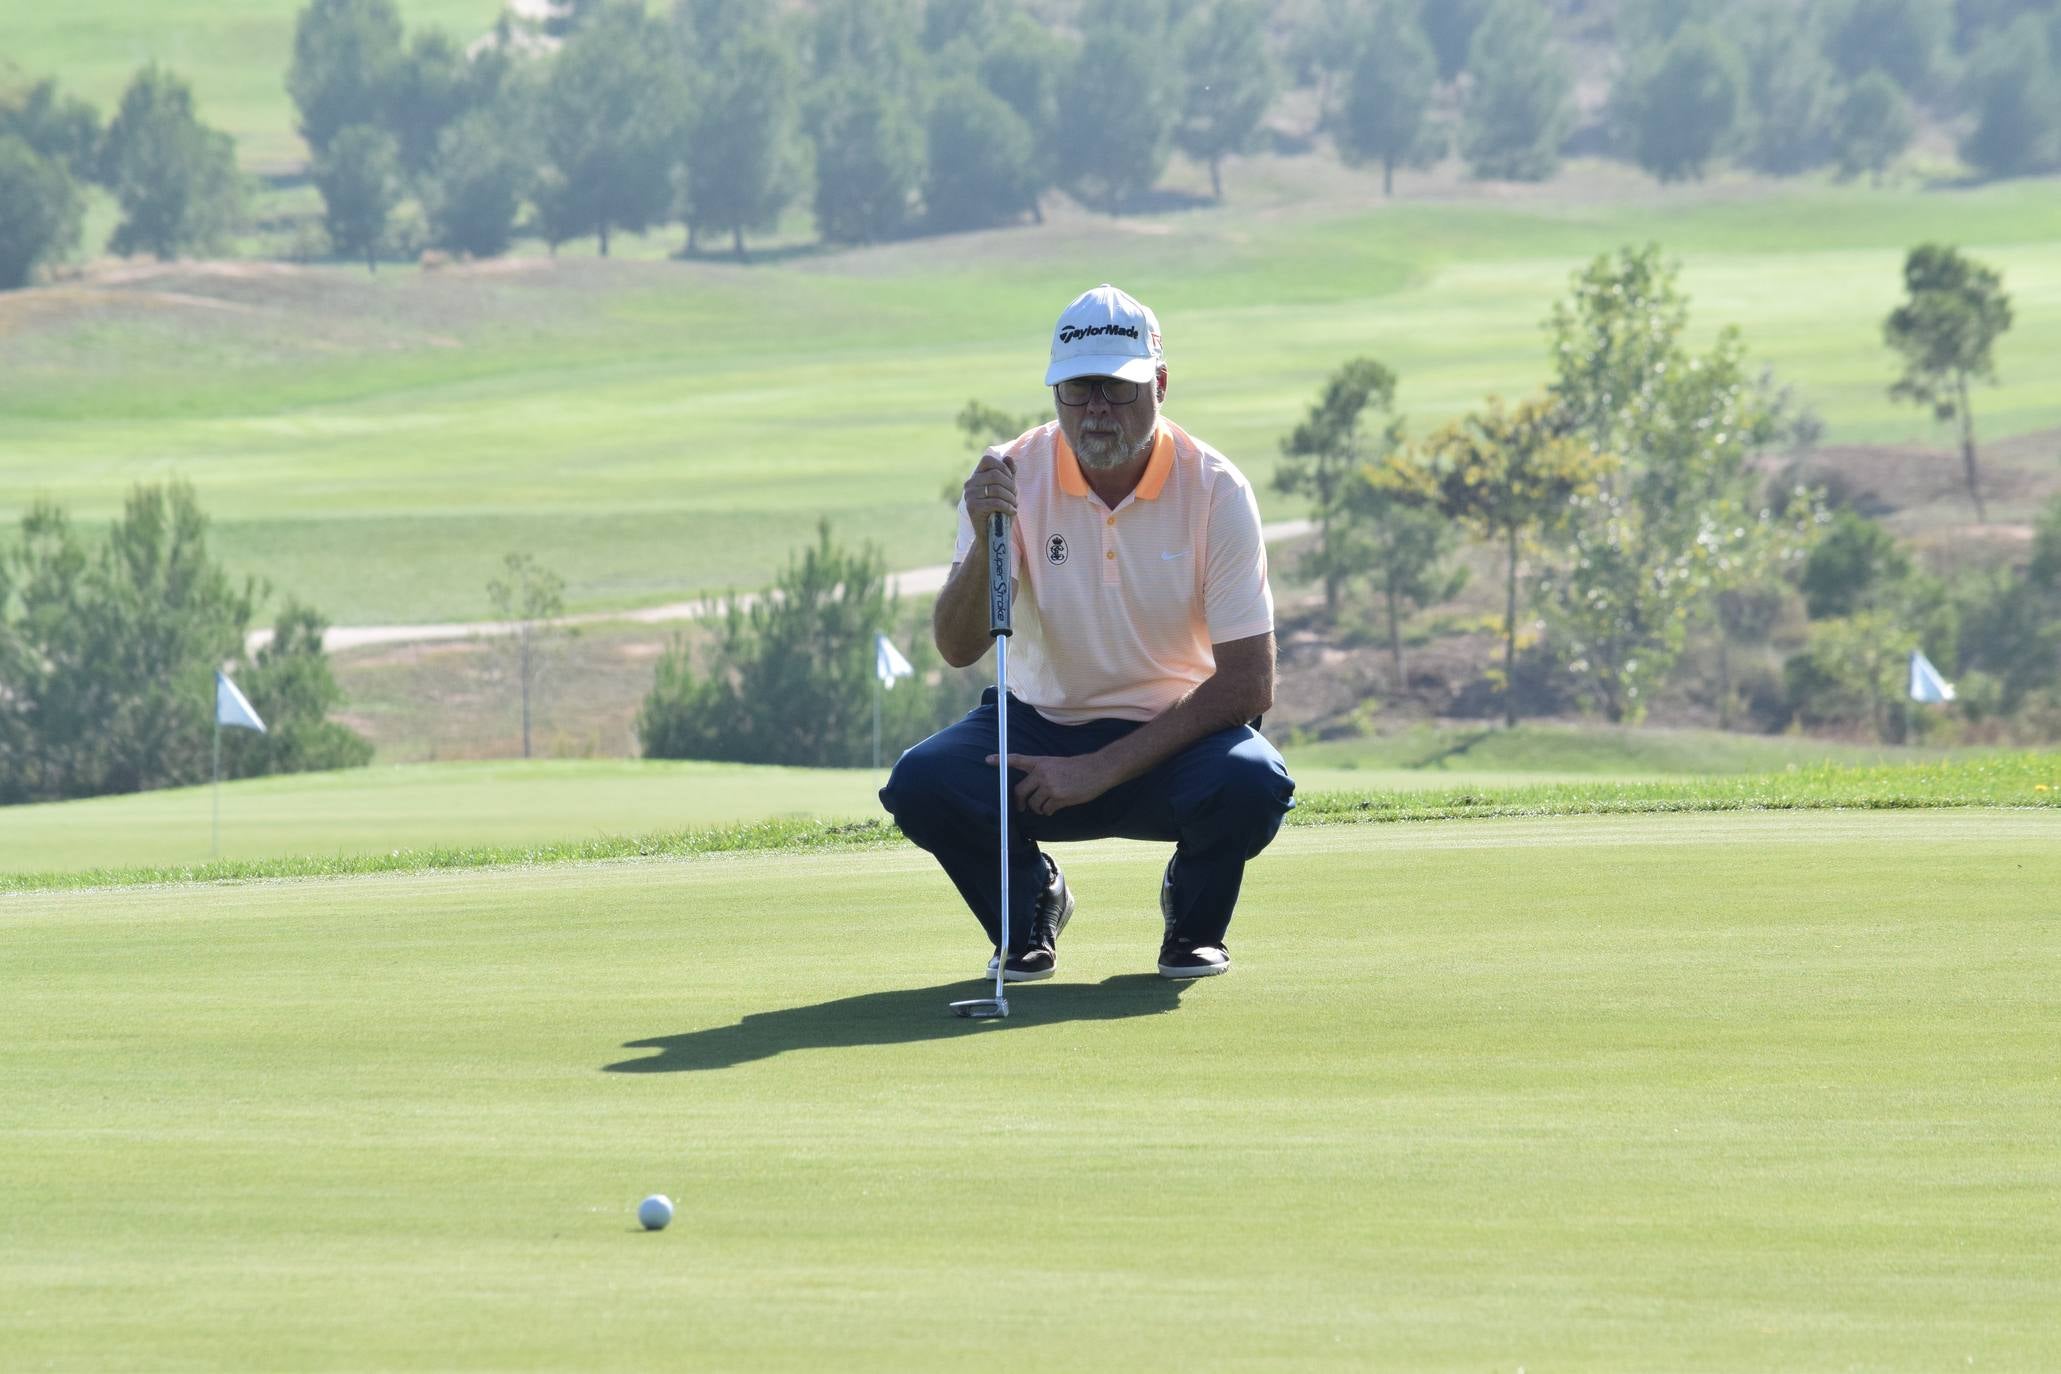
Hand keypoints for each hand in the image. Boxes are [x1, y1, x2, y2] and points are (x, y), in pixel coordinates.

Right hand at [963, 448, 1017, 525]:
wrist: (992, 535)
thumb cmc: (1000, 511)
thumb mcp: (1007, 490)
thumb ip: (1008, 474)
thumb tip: (1008, 458)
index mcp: (976, 476)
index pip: (988, 460)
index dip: (1002, 467)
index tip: (1010, 480)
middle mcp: (970, 484)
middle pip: (995, 474)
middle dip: (1010, 485)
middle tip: (1015, 497)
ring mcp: (969, 495)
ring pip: (996, 489)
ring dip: (1011, 497)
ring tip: (1014, 505)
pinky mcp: (972, 507)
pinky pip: (995, 502)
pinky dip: (1008, 507)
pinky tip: (1012, 512)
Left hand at [988, 752, 1114, 815]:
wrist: (1098, 770)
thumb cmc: (1080, 767)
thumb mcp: (1057, 764)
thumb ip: (1043, 773)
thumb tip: (1033, 790)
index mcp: (1041, 762)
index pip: (1017, 760)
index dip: (1002, 760)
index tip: (988, 760)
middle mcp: (1042, 773)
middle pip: (1020, 791)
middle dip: (1018, 802)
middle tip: (1020, 807)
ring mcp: (1050, 786)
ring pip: (1033, 804)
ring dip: (1038, 808)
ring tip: (1046, 806)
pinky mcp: (1058, 798)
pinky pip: (1047, 810)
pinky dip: (1049, 811)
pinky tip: (1056, 807)